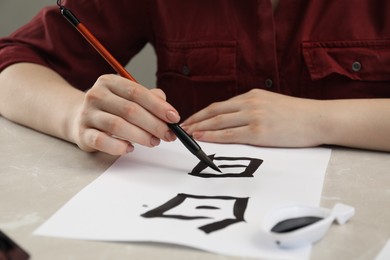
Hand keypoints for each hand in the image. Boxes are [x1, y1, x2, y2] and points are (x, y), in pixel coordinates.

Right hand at [71, 74, 179, 154]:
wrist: (79, 118)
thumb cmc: (111, 108)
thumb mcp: (128, 97)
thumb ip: (149, 99)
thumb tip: (167, 109)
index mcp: (109, 82)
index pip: (137, 92)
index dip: (158, 106)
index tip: (174, 118)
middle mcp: (96, 95)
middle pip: (130, 110)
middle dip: (154, 124)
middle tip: (168, 135)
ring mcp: (87, 114)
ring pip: (118, 125)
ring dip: (141, 136)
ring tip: (154, 142)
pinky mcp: (82, 133)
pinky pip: (102, 141)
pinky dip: (118, 146)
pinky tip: (130, 148)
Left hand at [181, 89, 323, 147]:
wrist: (318, 119)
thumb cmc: (297, 115)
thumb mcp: (271, 103)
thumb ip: (252, 108)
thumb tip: (234, 118)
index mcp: (252, 96)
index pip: (219, 105)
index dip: (202, 113)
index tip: (191, 120)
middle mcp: (250, 103)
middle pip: (214, 112)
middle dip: (195, 120)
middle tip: (181, 128)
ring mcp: (254, 116)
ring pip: (218, 122)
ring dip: (200, 129)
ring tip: (187, 135)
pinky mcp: (259, 131)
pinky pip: (230, 135)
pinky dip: (213, 137)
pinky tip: (202, 139)